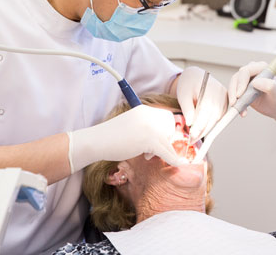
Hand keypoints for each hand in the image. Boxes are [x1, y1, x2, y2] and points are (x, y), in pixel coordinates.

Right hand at [68, 105, 184, 172]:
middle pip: (170, 127)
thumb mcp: (131, 126)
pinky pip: (167, 151)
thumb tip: (164, 138)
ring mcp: (149, 127)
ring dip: (163, 150)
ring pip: (168, 141)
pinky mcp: (149, 140)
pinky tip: (180, 164)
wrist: (96, 141)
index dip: (166, 130)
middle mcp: (149, 115)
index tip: (159, 140)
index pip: (166, 117)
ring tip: (146, 155)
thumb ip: (146, 128)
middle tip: (151, 149)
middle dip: (165, 139)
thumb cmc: (111, 137)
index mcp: (144, 110)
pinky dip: (174, 159)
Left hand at [176, 66, 227, 141]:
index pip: (205, 115)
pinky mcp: (226, 101)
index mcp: (209, 93)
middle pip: (212, 119)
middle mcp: (220, 96)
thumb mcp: (183, 95)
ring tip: (196, 134)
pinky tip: (203, 127)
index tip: (191, 137)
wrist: (196, 75)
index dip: (198, 128)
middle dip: (202, 131)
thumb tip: (191, 124)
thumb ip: (187, 109)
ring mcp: (225, 99)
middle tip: (192, 140)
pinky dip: (212, 122)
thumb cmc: (188, 84)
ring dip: (207, 128)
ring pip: (217, 119)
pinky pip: (220, 116)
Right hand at [228, 61, 275, 122]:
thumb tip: (256, 82)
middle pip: (236, 78)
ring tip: (238, 110)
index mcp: (261, 68)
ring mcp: (247, 80)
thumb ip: (269, 86)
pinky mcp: (243, 89)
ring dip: (233, 98)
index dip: (240, 82)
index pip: (245, 71)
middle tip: (234, 104)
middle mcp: (252, 72)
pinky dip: (235, 103)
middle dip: (233, 91)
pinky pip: (234, 94)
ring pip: (233, 86)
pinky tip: (242, 112)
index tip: (239, 95)